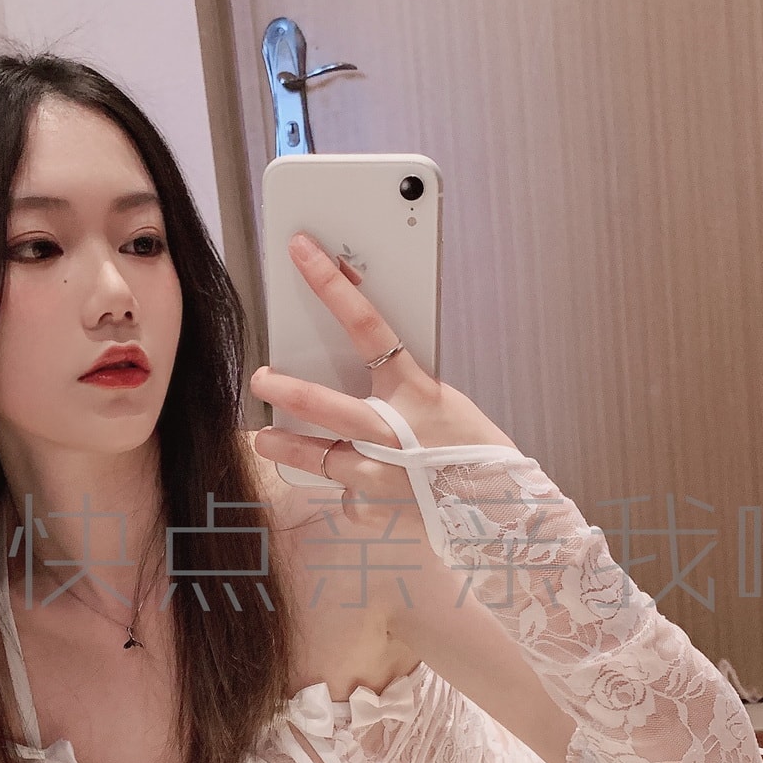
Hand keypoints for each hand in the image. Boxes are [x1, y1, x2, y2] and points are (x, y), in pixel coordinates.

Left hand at [250, 231, 518, 525]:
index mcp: (416, 392)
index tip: (303, 254)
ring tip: (265, 438)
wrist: (501, 509)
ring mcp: (381, 475)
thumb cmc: (474, 449)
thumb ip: (399, 385)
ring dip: (285, 447)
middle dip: (284, 389)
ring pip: (317, 458)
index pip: (367, 326)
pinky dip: (348, 490)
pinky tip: (358, 488)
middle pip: (323, 403)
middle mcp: (394, 433)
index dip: (332, 286)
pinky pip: (346, 495)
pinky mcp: (375, 509)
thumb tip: (360, 362)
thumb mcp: (441, 401)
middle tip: (261, 379)